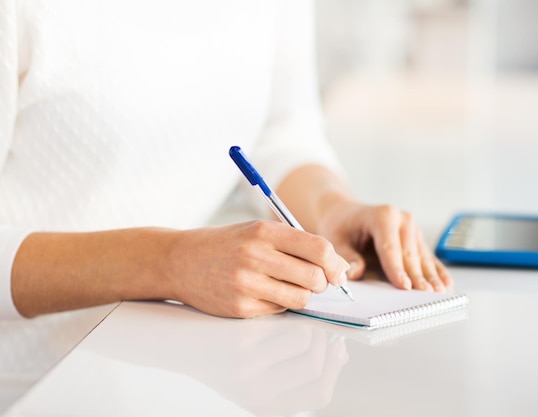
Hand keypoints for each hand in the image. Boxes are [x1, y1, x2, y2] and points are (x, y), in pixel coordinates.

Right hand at [164, 220, 349, 317]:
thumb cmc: (225, 244)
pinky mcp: (240, 308)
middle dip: (321, 282)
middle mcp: (255, 256)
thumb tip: (337, 267)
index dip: (335, 264)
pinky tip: (263, 292)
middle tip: (313, 280)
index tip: (338, 272)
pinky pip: (279, 311)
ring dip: (302, 294)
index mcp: (264, 232)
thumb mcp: (258, 230)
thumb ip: (296, 243)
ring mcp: (246, 284)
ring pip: (300, 298)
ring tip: (287, 285)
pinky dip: (279, 304)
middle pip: (314, 277)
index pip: (318, 249)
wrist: (179, 261)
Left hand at [316, 201, 452, 291]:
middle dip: (417, 276)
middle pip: (410, 253)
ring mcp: (411, 227)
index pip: (391, 248)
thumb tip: (356, 273)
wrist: (346, 214)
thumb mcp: (336, 240)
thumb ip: (347, 257)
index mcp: (382, 216)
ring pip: (422, 256)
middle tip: (425, 295)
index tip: (404, 286)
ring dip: (431, 275)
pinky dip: (436, 270)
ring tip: (438, 292)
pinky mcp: (416, 237)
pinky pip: (428, 256)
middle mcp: (401, 219)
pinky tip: (446, 282)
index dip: (397, 269)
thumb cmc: (341, 227)